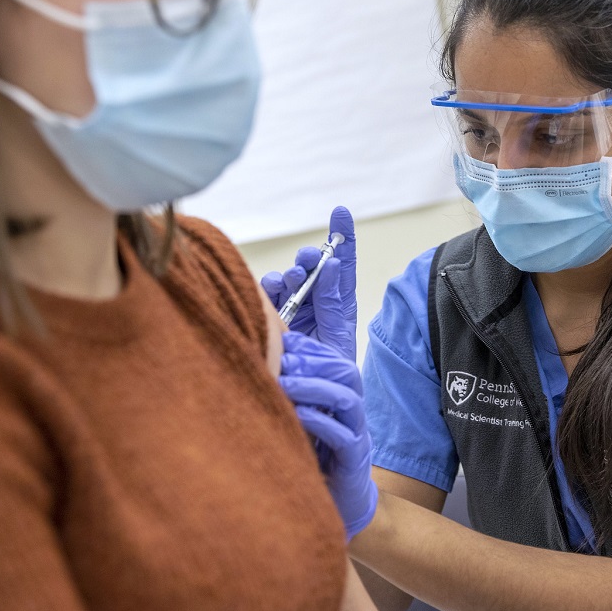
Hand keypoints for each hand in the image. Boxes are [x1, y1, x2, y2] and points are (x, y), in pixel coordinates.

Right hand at [261, 206, 356, 360]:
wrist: (310, 398)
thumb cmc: (330, 368)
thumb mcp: (337, 334)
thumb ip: (332, 301)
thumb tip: (331, 265)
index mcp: (339, 301)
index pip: (342, 263)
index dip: (343, 237)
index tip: (341, 212)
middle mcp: (316, 298)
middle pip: (313, 266)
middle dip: (310, 258)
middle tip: (309, 259)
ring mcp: (294, 305)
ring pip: (288, 277)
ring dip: (290, 274)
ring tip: (293, 279)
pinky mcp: (274, 315)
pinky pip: (268, 294)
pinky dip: (269, 287)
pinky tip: (272, 289)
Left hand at [279, 331, 377, 540]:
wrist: (341, 503)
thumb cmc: (316, 459)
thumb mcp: (303, 423)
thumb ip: (293, 398)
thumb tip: (261, 366)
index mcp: (343, 398)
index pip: (335, 361)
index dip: (312, 348)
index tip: (284, 342)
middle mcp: (353, 412)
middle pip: (347, 373)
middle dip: (314, 363)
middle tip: (284, 362)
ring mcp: (357, 434)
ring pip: (347, 399)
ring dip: (315, 387)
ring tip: (285, 385)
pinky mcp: (353, 460)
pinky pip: (343, 436)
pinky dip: (320, 422)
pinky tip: (297, 415)